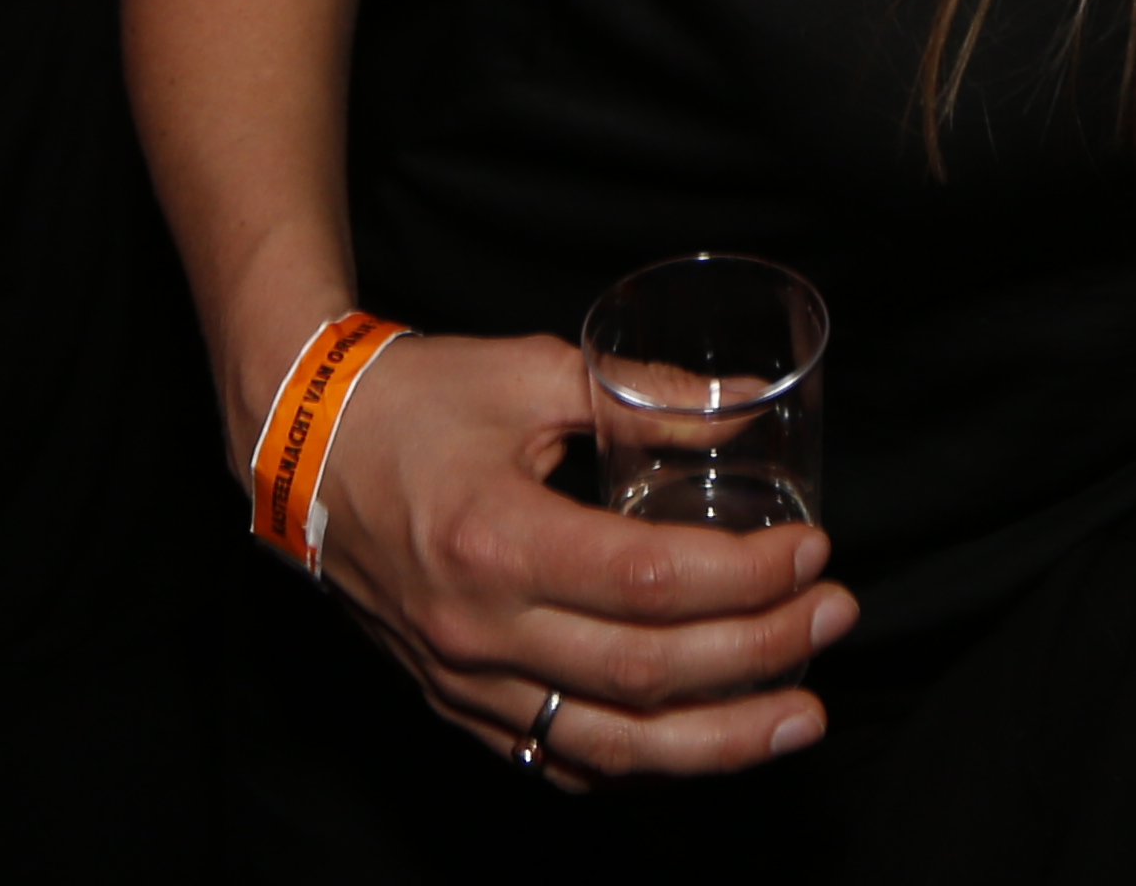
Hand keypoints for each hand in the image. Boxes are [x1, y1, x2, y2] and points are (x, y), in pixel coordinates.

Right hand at [296, 329, 848, 782]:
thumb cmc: (415, 401)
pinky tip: (700, 742)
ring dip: (719, 742)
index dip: (744, 578)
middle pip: (645, 674)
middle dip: (760, 654)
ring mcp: (464, 682)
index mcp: (496, 540)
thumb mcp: (530, 372)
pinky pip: (558, 759)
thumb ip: (641, 395)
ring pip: (609, 744)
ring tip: (802, 718)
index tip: (812, 554)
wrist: (300, 449)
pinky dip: (637, 763)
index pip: (649, 583)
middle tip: (835, 619)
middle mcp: (479, 629)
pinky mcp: (456, 705)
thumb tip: (744, 411)